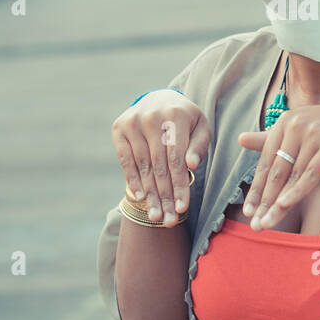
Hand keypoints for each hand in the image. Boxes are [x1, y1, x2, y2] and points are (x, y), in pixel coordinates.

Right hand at [111, 91, 209, 224]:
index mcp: (176, 115)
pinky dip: (133, 180)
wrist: (159, 98)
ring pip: (142, 166)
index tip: (182, 208)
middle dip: (165, 196)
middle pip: (159, 166)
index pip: (177, 158)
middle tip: (169, 221)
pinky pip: (126, 160)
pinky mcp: (119, 128)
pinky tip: (141, 198)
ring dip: (150, 195)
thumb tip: (191, 165)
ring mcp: (132, 122)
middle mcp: (151, 117)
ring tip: (156, 216)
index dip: (179, 185)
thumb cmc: (186, 119)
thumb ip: (199, 145)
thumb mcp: (201, 127)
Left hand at [237, 101, 319, 230]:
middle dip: (264, 201)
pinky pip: (310, 174)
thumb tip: (239, 139)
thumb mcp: (300, 132)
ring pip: (292, 176)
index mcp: (285, 122)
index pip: (267, 162)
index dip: (257, 189)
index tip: (248, 211)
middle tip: (255, 225)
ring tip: (267, 224)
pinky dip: (296, 191)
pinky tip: (283, 206)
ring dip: (277, 203)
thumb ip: (270, 139)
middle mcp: (297, 125)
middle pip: (276, 171)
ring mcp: (315, 134)